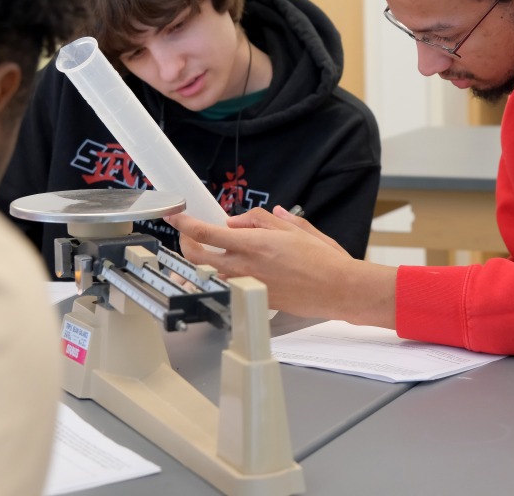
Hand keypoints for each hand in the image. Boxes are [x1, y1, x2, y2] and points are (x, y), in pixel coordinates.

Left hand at [164, 207, 396, 326]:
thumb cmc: (323, 259)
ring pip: (211, 273)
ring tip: (210, 250)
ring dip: (204, 261)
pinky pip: (231, 285)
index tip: (175, 215)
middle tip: (189, 233)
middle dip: (186, 243)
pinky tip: (234, 269)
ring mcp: (249, 285)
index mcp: (255, 244)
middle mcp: (247, 266)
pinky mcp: (257, 299)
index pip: (207, 233)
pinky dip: (225, 276)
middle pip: (198, 256)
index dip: (184, 223)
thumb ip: (263, 221)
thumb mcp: (295, 228)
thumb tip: (242, 221)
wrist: (339, 289)